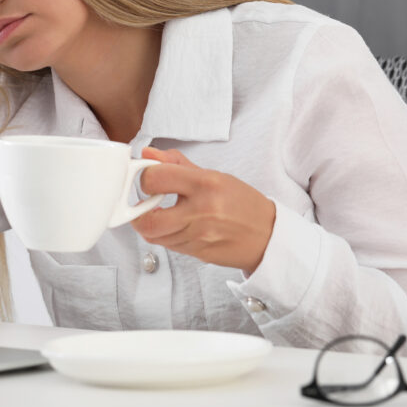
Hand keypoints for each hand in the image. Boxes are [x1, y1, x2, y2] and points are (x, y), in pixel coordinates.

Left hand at [131, 147, 275, 273]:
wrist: (269, 235)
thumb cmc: (242, 202)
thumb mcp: (213, 175)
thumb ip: (177, 164)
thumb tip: (148, 153)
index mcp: (205, 184)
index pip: (155, 178)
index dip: (144, 178)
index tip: (148, 179)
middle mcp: (202, 211)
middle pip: (147, 219)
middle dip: (137, 213)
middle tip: (142, 205)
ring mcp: (200, 235)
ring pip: (155, 236)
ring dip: (151, 226)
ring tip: (161, 214)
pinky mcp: (200, 253)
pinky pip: (170, 246)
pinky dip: (166, 237)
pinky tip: (176, 227)